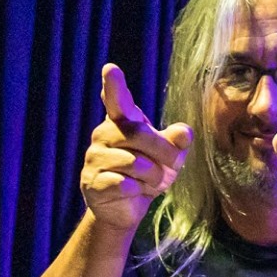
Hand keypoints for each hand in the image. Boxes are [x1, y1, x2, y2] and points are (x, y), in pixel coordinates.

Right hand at [81, 64, 191, 232]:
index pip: (117, 100)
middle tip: (171, 168)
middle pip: (141, 135)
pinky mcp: (92, 181)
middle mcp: (104, 134)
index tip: (111, 68)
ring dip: (153, 177)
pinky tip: (132, 191)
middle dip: (165, 154)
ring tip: (148, 181)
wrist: (128, 207)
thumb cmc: (150, 173)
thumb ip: (177, 142)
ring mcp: (94, 157)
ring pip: (136, 163)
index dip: (114, 85)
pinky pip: (125, 183)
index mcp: (123, 121)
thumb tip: (184, 132)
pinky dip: (137, 191)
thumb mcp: (171, 156)